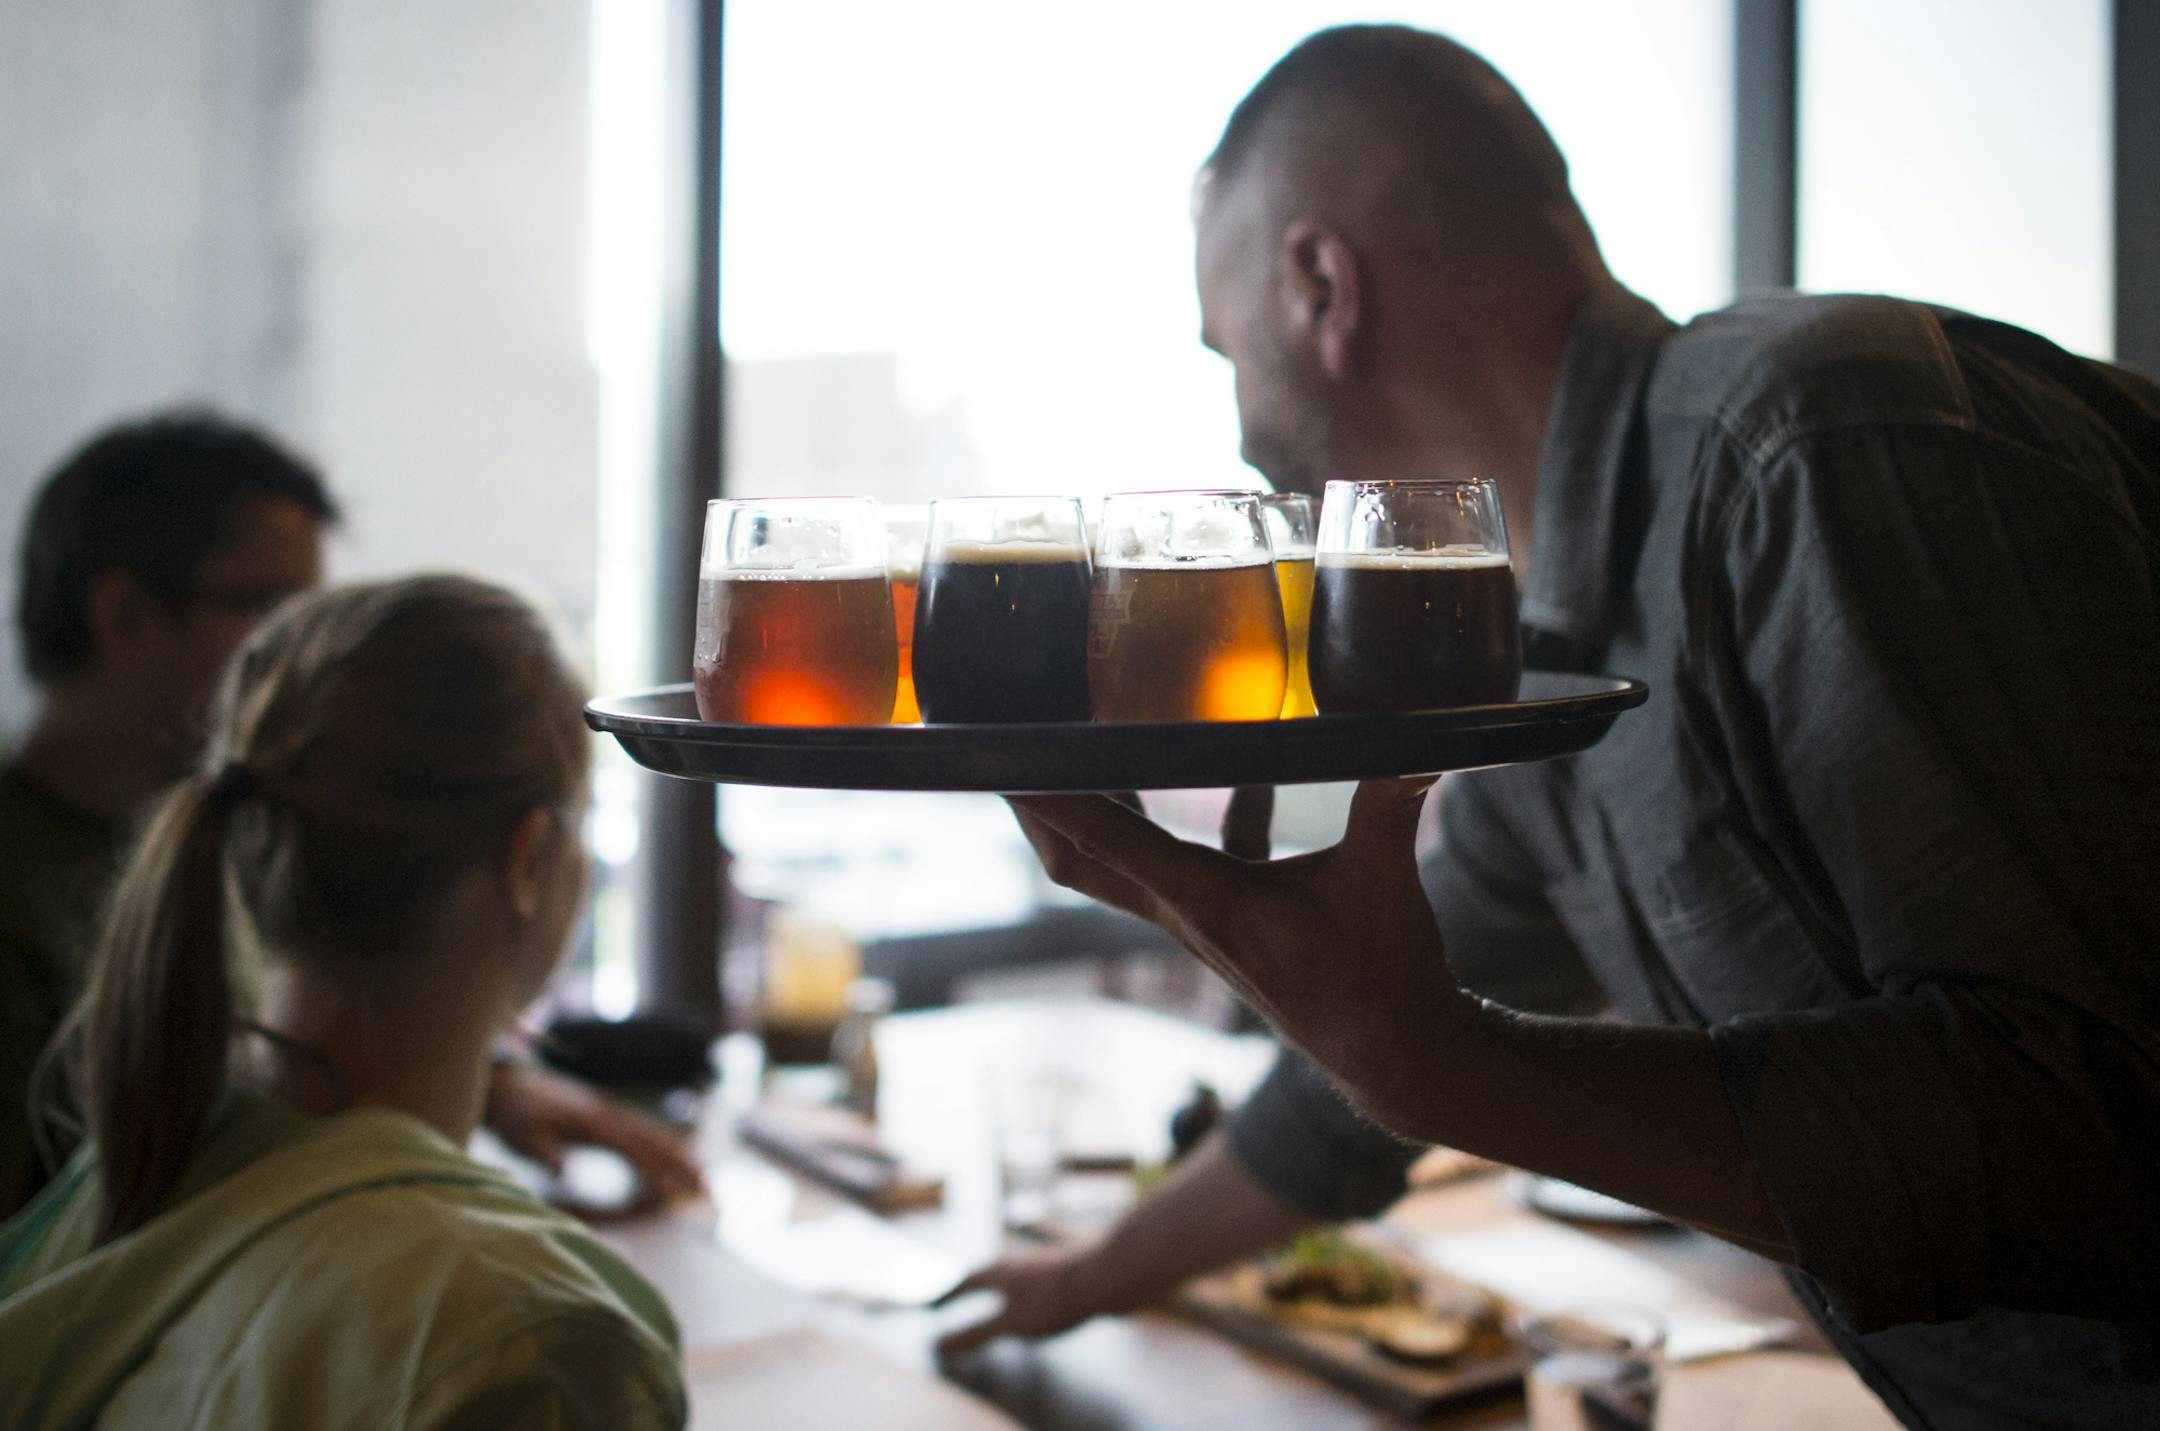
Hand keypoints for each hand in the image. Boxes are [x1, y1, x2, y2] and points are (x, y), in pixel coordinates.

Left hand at [484, 1062, 704, 1205]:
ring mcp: (608, 1111)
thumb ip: (544, 1151)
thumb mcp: (521, 1136)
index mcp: (591, 1121)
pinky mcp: (605, 1114)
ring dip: (679, 1151)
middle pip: (653, 1137)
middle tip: (709, 1185)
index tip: (676, 1191)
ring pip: (652, 1132)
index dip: (657, 1169)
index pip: (633, 1147)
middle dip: (682, 1161)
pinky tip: (674, 1154)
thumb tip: (563, 1168)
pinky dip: (663, 1142)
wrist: (507, 1085)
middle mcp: (607, 1113)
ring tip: (704, 1174)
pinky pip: (642, 1129)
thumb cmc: (513, 1115)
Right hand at [933, 1247, 1115, 1357]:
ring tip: (985, 1298)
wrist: (1106, 1278)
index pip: (962, 1283)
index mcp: (997, 1270)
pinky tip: (1027, 1301)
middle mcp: (1014, 1260)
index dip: (945, 1296)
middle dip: (966, 1288)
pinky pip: (1026, 1280)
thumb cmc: (1055, 1301)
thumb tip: (939, 1345)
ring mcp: (1038, 1263)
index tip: (930, 1304)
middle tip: (951, 1297)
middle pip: (983, 1274)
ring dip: (991, 1287)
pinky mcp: (1059, 1271)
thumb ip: (975, 1334)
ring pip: (1006, 1275)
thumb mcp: (1010, 1324)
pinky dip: (1013, 1291)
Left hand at [1008, 778, 1470, 1127]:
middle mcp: (1185, 914)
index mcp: (1205, 899)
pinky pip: (1201, 861)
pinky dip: (1214, 817)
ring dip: (1104, 808)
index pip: (1102, 841)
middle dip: (1037, 808)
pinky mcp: (1234, 924)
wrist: (1397, 1055)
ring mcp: (1203, 923)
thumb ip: (1392, 799)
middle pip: (1079, 860)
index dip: (1048, 797)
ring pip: (1126, 861)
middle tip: (1002, 746)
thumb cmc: (1382, 975)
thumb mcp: (1385, 877)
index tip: (998, 757)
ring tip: (1091, 746)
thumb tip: (1420, 737)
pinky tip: (1253, 777)